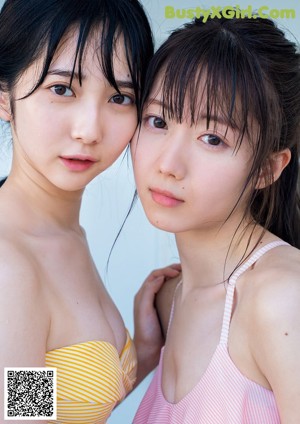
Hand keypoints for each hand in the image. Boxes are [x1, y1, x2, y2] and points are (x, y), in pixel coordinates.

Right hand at [133, 263, 180, 384]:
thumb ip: (176, 303)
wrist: (149, 348)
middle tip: (183, 267)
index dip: (171, 270)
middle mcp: (144, 294)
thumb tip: (194, 296)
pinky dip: (156, 281)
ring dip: (164, 271)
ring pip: (152, 277)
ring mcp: (141, 298)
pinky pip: (148, 288)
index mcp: (151, 295)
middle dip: (169, 268)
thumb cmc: (161, 333)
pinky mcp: (141, 305)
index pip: (160, 276)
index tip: (185, 270)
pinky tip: (166, 279)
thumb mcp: (171, 314)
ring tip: (176, 271)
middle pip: (156, 274)